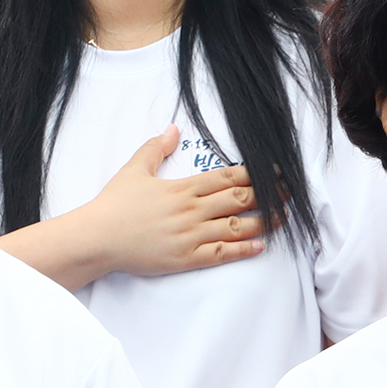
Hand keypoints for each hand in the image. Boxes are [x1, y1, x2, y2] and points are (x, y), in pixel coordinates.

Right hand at [68, 125, 268, 276]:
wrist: (98, 238)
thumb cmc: (114, 204)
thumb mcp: (134, 169)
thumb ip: (155, 148)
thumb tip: (172, 129)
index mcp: (183, 187)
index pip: (227, 177)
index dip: (254, 174)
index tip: (274, 172)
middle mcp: (191, 210)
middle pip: (239, 200)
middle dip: (268, 195)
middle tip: (289, 192)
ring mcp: (190, 235)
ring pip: (236, 226)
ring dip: (262, 222)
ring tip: (282, 217)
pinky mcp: (185, 258)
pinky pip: (221, 253)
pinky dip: (243, 249)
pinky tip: (260, 246)